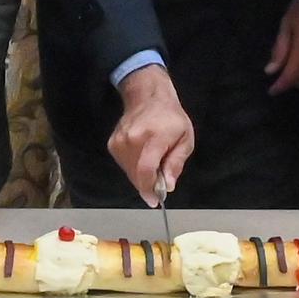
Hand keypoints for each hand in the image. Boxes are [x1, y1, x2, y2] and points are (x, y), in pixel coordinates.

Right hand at [108, 64, 194, 206]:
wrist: (148, 97)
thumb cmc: (171, 118)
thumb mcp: (185, 139)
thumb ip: (176, 163)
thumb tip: (168, 186)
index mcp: (154, 137)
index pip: (145, 170)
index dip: (149, 189)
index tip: (155, 200)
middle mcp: (132, 139)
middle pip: (137, 175)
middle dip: (148, 184)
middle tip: (160, 180)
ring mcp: (120, 141)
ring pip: (129, 172)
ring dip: (141, 176)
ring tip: (153, 162)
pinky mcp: (113, 144)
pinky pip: (124, 165)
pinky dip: (134, 168)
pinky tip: (142, 157)